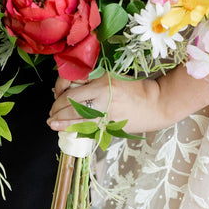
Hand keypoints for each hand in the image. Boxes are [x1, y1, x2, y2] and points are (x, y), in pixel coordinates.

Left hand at [48, 73, 164, 133]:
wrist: (156, 102)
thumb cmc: (134, 88)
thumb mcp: (112, 77)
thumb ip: (93, 81)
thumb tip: (71, 88)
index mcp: (102, 82)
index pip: (73, 89)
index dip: (59, 95)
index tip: (55, 97)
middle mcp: (103, 97)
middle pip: (72, 106)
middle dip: (57, 111)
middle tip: (51, 115)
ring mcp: (107, 113)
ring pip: (78, 119)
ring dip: (63, 123)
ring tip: (53, 124)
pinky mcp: (112, 126)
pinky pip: (89, 129)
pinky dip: (77, 130)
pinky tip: (69, 131)